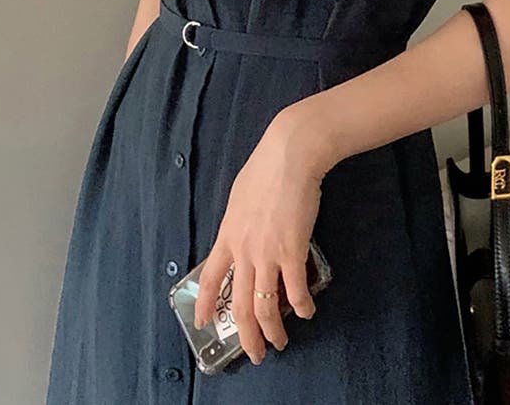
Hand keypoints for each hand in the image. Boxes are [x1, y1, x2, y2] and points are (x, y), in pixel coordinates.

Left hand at [191, 102, 334, 364]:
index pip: (210, 279)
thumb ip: (239, 222)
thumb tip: (243, 234)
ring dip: (272, 330)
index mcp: (227, 236)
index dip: (206, 304)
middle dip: (246, 335)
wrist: (290, 156)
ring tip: (280, 342)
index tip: (203, 323)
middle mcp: (243, 251)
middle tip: (254, 353)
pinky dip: (300, 306)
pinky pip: (295, 290)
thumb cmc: (266, 169)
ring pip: (265, 306)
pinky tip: (306, 312)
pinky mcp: (292, 251)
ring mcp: (267, 253)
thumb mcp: (239, 197)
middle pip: (240, 304)